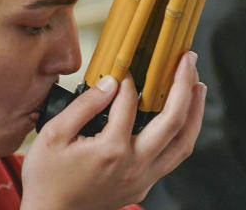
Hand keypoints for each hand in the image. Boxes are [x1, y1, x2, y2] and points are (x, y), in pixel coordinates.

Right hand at [21, 52, 206, 209]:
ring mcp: (143, 178)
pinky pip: (174, 157)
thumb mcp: (53, 135)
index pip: (130, 103)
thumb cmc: (47, 178)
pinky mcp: (144, 185)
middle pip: (174, 120)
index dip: (129, 80)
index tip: (125, 69)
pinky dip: (184, 133)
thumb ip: (84, 105)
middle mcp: (134, 165)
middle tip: (188, 60)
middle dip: (184, 84)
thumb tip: (110, 82)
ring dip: (195, 112)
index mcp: (111, 150)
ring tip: (198, 86)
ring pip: (183, 143)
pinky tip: (184, 118)